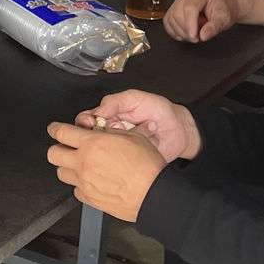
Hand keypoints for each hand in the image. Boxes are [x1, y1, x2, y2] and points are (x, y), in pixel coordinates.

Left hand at [46, 121, 167, 223]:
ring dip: (68, 167)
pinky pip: (75, 190)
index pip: (61, 132)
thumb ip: (112, 132)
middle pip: (53, 153)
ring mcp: (84, 181)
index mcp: (93, 143)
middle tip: (67, 148)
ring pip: (61, 172)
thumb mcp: (132, 137)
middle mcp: (84, 162)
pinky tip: (92, 181)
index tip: (54, 129)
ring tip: (80, 165)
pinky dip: (80, 185)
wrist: (153, 193)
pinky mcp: (89, 198)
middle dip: (58, 148)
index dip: (55, 128)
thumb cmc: (147, 166)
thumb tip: (103, 131)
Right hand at [73, 89, 200, 163]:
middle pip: (88, 139)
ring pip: (101, 154)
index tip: (89, 123)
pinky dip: (118, 161)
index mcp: (108, 117)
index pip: (85, 121)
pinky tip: (127, 153)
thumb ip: (115, 102)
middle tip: (103, 134)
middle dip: (92, 138)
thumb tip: (97, 111)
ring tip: (121, 142)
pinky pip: (116, 165)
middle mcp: (110, 134)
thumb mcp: (135, 98)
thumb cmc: (158, 111)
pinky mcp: (128, 162)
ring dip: (107, 148)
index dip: (83, 123)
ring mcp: (118, 150)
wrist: (179, 129)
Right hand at [164, 0, 235, 43]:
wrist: (222, 7)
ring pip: (171, 18)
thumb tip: (203, 35)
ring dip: (181, 32)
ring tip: (195, 33)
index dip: (190, 24)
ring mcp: (178, 0)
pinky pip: (168, 21)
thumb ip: (214, 27)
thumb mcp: (224, 19)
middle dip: (186, 30)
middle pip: (178, 13)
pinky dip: (175, 31)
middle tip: (198, 38)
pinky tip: (186, 33)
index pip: (190, 7)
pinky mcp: (173, 9)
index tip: (194, 37)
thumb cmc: (223, 9)